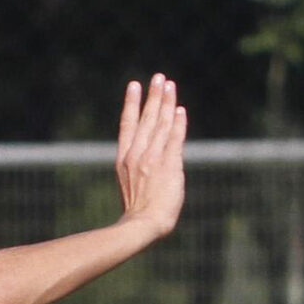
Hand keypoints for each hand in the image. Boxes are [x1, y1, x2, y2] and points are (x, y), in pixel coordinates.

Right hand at [115, 75, 187, 238]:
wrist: (141, 226)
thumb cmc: (138, 213)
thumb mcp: (130, 185)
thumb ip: (138, 167)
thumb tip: (148, 160)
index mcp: (124, 159)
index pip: (127, 124)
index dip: (132, 103)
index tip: (134, 86)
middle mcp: (136, 155)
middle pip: (146, 119)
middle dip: (153, 96)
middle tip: (158, 77)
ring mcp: (152, 158)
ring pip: (160, 124)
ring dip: (166, 103)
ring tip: (169, 85)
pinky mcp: (168, 165)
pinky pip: (174, 139)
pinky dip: (177, 123)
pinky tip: (180, 109)